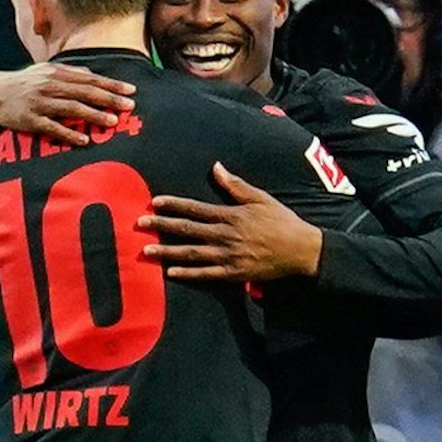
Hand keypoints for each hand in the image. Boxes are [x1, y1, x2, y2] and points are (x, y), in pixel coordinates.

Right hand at [0, 63, 135, 144]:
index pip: (90, 79)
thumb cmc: (25, 82)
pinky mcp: (30, 120)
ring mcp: (40, 103)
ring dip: (93, 115)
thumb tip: (94, 74)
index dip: (111, 85)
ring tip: (111, 121)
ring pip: (71, 109)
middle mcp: (50, 86)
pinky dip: (68, 134)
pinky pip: (52, 128)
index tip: (131, 91)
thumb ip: (70, 72)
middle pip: (84, 92)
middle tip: (129, 106)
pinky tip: (84, 140)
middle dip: (108, 99)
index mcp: (57, 73)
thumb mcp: (46, 70)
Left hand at [140, 163, 323, 281]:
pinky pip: (206, 274)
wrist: (302, 250)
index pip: (195, 209)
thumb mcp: (261, 198)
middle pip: (188, 229)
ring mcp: (228, 256)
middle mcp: (226, 235)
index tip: (154, 202)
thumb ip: (236, 185)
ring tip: (146, 250)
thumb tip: (216, 167)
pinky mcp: (233, 273)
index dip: (174, 205)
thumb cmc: (282, 221)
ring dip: (168, 251)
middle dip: (162, 226)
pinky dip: (188, 274)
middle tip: (139, 223)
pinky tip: (170, 272)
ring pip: (192, 252)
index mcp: (231, 216)